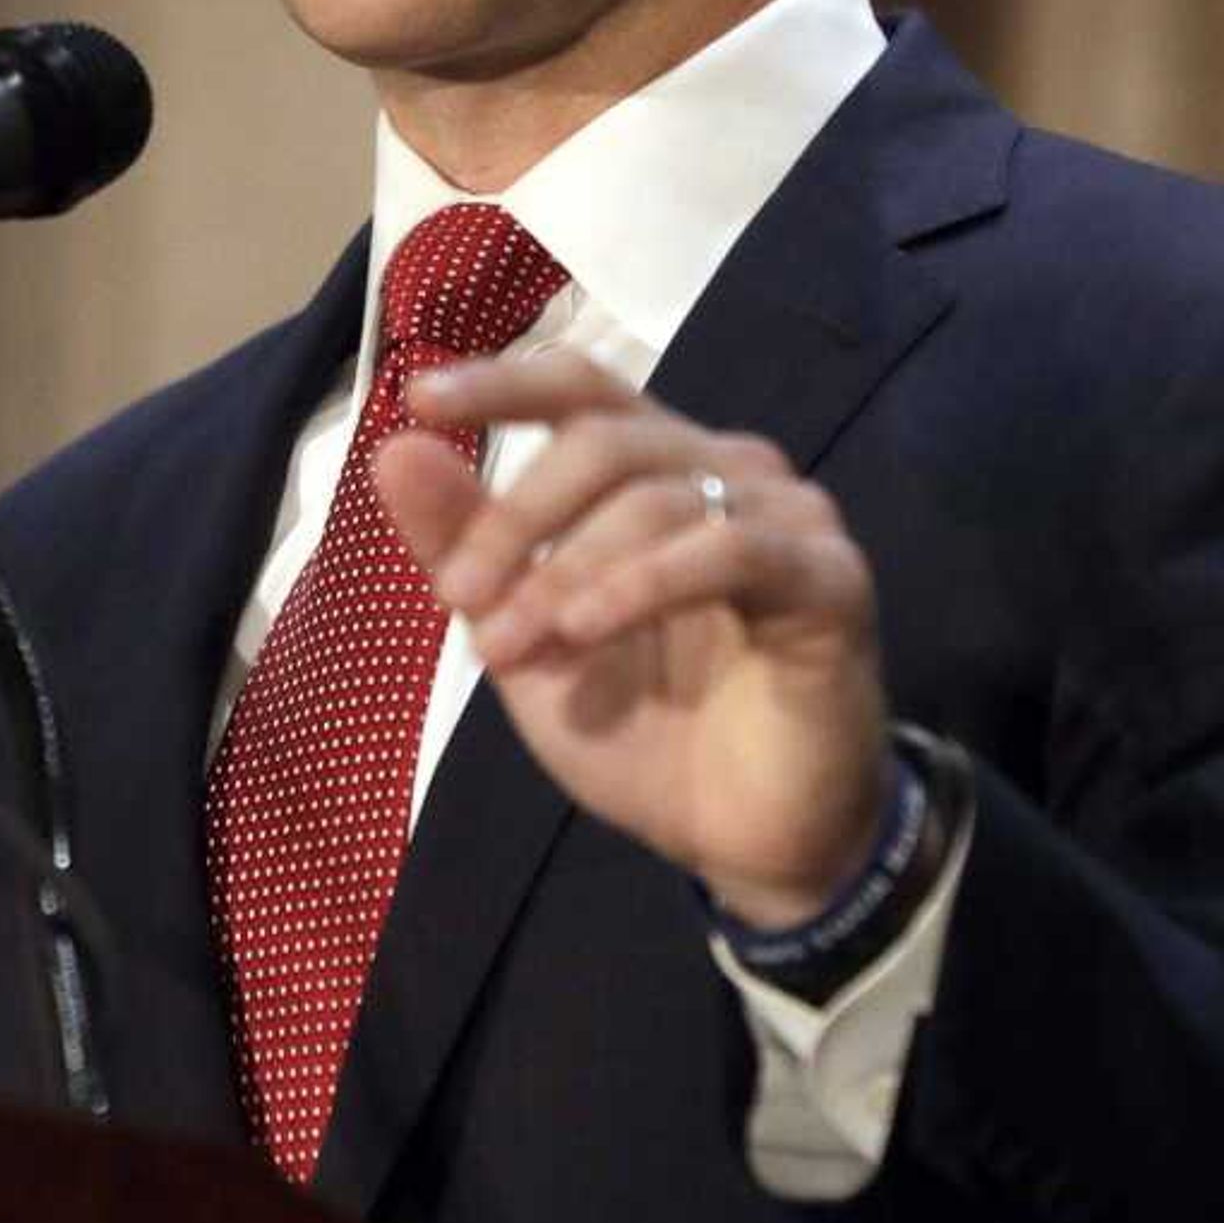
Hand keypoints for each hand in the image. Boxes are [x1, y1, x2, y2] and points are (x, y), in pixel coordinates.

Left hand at [369, 352, 892, 926]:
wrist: (742, 840)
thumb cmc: (643, 729)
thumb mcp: (526, 638)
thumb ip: (465, 548)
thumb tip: (393, 448)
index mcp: (658, 469)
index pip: (584, 389)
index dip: (504, 382)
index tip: (420, 398)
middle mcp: (727, 469)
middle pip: (605, 440)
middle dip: (517, 517)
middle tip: (460, 600)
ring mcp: (788, 517)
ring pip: (658, 497)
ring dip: (566, 572)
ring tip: (510, 650)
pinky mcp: (830, 578)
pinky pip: (732, 550)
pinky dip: (647, 582)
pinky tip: (588, 627)